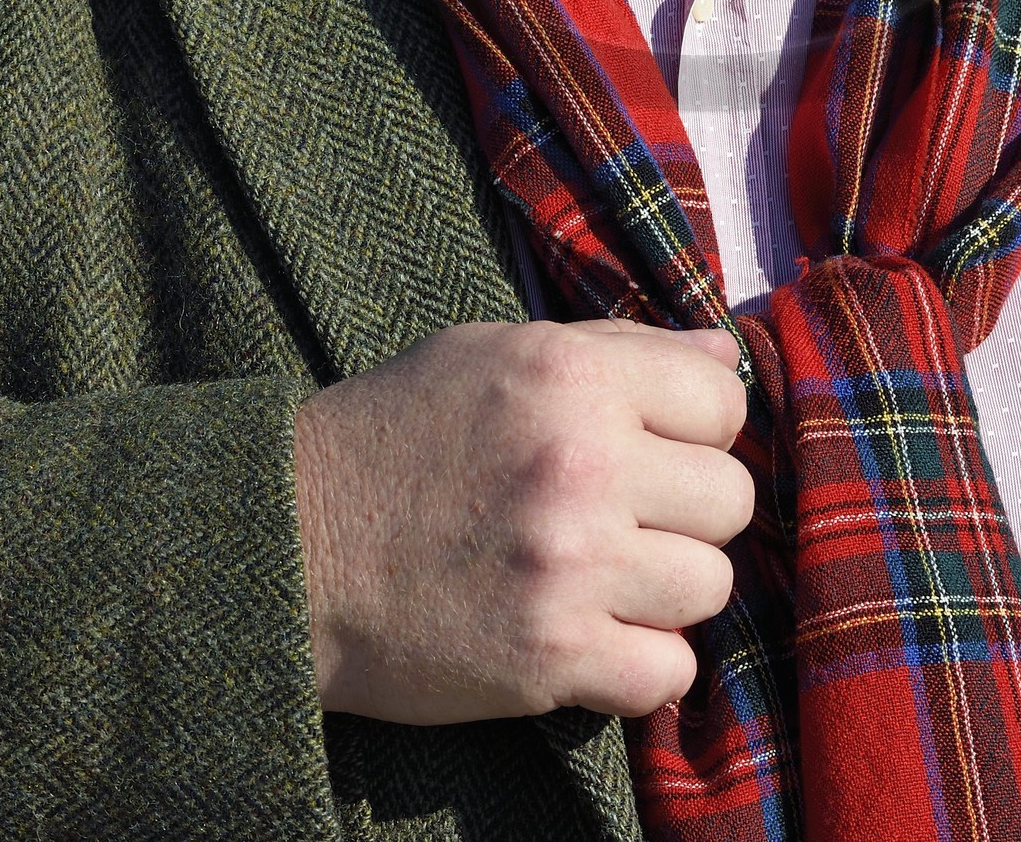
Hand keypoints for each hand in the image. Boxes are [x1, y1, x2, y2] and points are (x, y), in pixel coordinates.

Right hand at [293, 318, 752, 724]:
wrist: (290, 546)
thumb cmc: (395, 436)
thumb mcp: (495, 353)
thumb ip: (615, 347)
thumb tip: (722, 354)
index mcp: (571, 377)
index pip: (723, 401)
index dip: (701, 427)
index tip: (661, 449)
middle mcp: (582, 464)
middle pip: (730, 499)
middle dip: (691, 511)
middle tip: (633, 519)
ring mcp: (570, 567)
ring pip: (711, 585)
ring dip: (668, 589)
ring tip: (609, 577)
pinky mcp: (550, 658)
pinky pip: (669, 673)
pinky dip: (642, 666)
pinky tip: (596, 639)